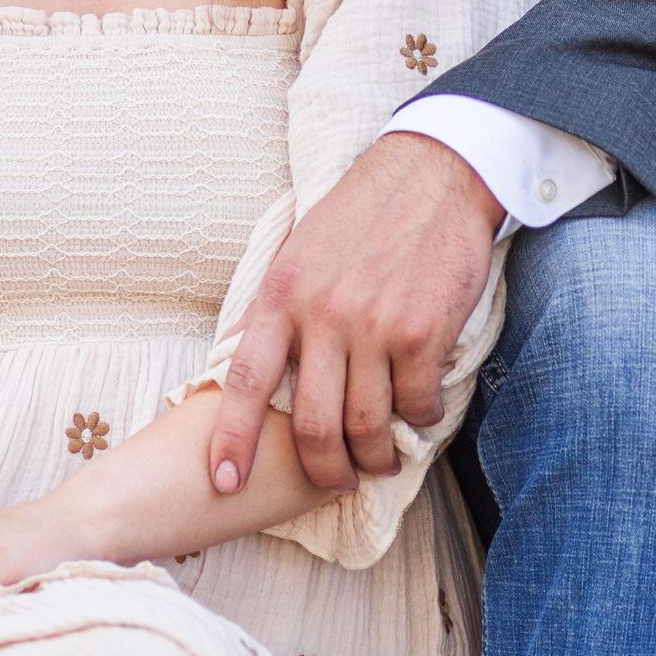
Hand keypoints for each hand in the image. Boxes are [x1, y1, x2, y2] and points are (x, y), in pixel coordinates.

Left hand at [209, 132, 503, 493]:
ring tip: (379, 459)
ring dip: (374, 457)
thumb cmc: (362, 215)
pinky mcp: (422, 332)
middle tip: (334, 480)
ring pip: (366, 425)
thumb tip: (252, 367)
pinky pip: (416, 404)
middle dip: (322, 468)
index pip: (245, 380)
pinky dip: (419, 420)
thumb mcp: (300, 251)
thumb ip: (280, 308)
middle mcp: (323, 313)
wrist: (432, 174)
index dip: (232, 438)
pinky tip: (419, 411)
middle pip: (312, 422)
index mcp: (282, 293)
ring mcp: (373, 325)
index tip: (223, 481)